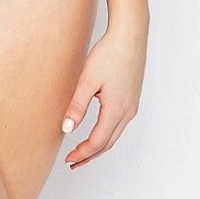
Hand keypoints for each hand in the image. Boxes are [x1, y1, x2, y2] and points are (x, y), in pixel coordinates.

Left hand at [60, 22, 147, 168]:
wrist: (130, 35)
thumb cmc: (109, 54)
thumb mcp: (87, 79)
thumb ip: (77, 105)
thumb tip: (67, 129)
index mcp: (116, 110)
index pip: (97, 142)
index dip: (82, 153)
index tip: (69, 159)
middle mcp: (127, 112)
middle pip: (108, 143)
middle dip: (90, 155)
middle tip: (74, 162)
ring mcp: (132, 106)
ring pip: (115, 134)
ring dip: (99, 145)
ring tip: (83, 151)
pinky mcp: (132, 98)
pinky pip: (119, 123)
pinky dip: (107, 133)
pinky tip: (97, 129)